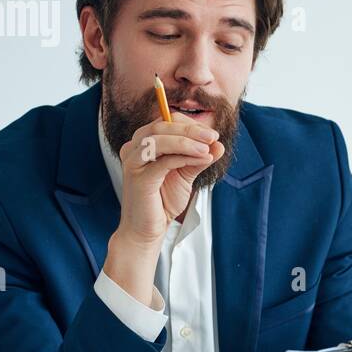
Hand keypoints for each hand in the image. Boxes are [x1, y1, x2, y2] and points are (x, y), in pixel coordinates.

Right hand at [116, 112, 223, 246]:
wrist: (148, 229)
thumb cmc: (162, 201)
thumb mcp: (186, 174)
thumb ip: (199, 158)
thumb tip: (218, 144)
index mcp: (143, 143)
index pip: (165, 121)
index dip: (189, 124)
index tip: (211, 134)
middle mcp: (133, 149)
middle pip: (161, 126)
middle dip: (191, 130)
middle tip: (212, 137)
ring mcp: (133, 162)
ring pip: (159, 140)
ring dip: (187, 141)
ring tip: (207, 149)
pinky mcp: (138, 178)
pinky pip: (163, 161)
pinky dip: (184, 157)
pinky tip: (202, 160)